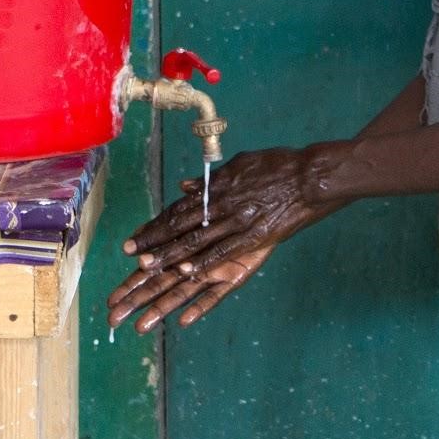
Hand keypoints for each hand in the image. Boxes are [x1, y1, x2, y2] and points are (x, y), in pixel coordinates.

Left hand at [105, 146, 338, 332]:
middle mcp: (220, 206)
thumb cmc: (278, 166)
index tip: (132, 242)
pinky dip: (204, 263)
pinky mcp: (254, 237)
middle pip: (178, 229)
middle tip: (128, 258)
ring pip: (196, 243)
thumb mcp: (241, 164)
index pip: (176, 211)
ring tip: (146, 272)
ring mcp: (236, 222)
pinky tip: (186, 274)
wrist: (310, 176)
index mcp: (215, 189)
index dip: (153, 228)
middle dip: (152, 245)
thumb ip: (211, 180)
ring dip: (169, 258)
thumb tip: (186, 185)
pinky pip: (224, 253)